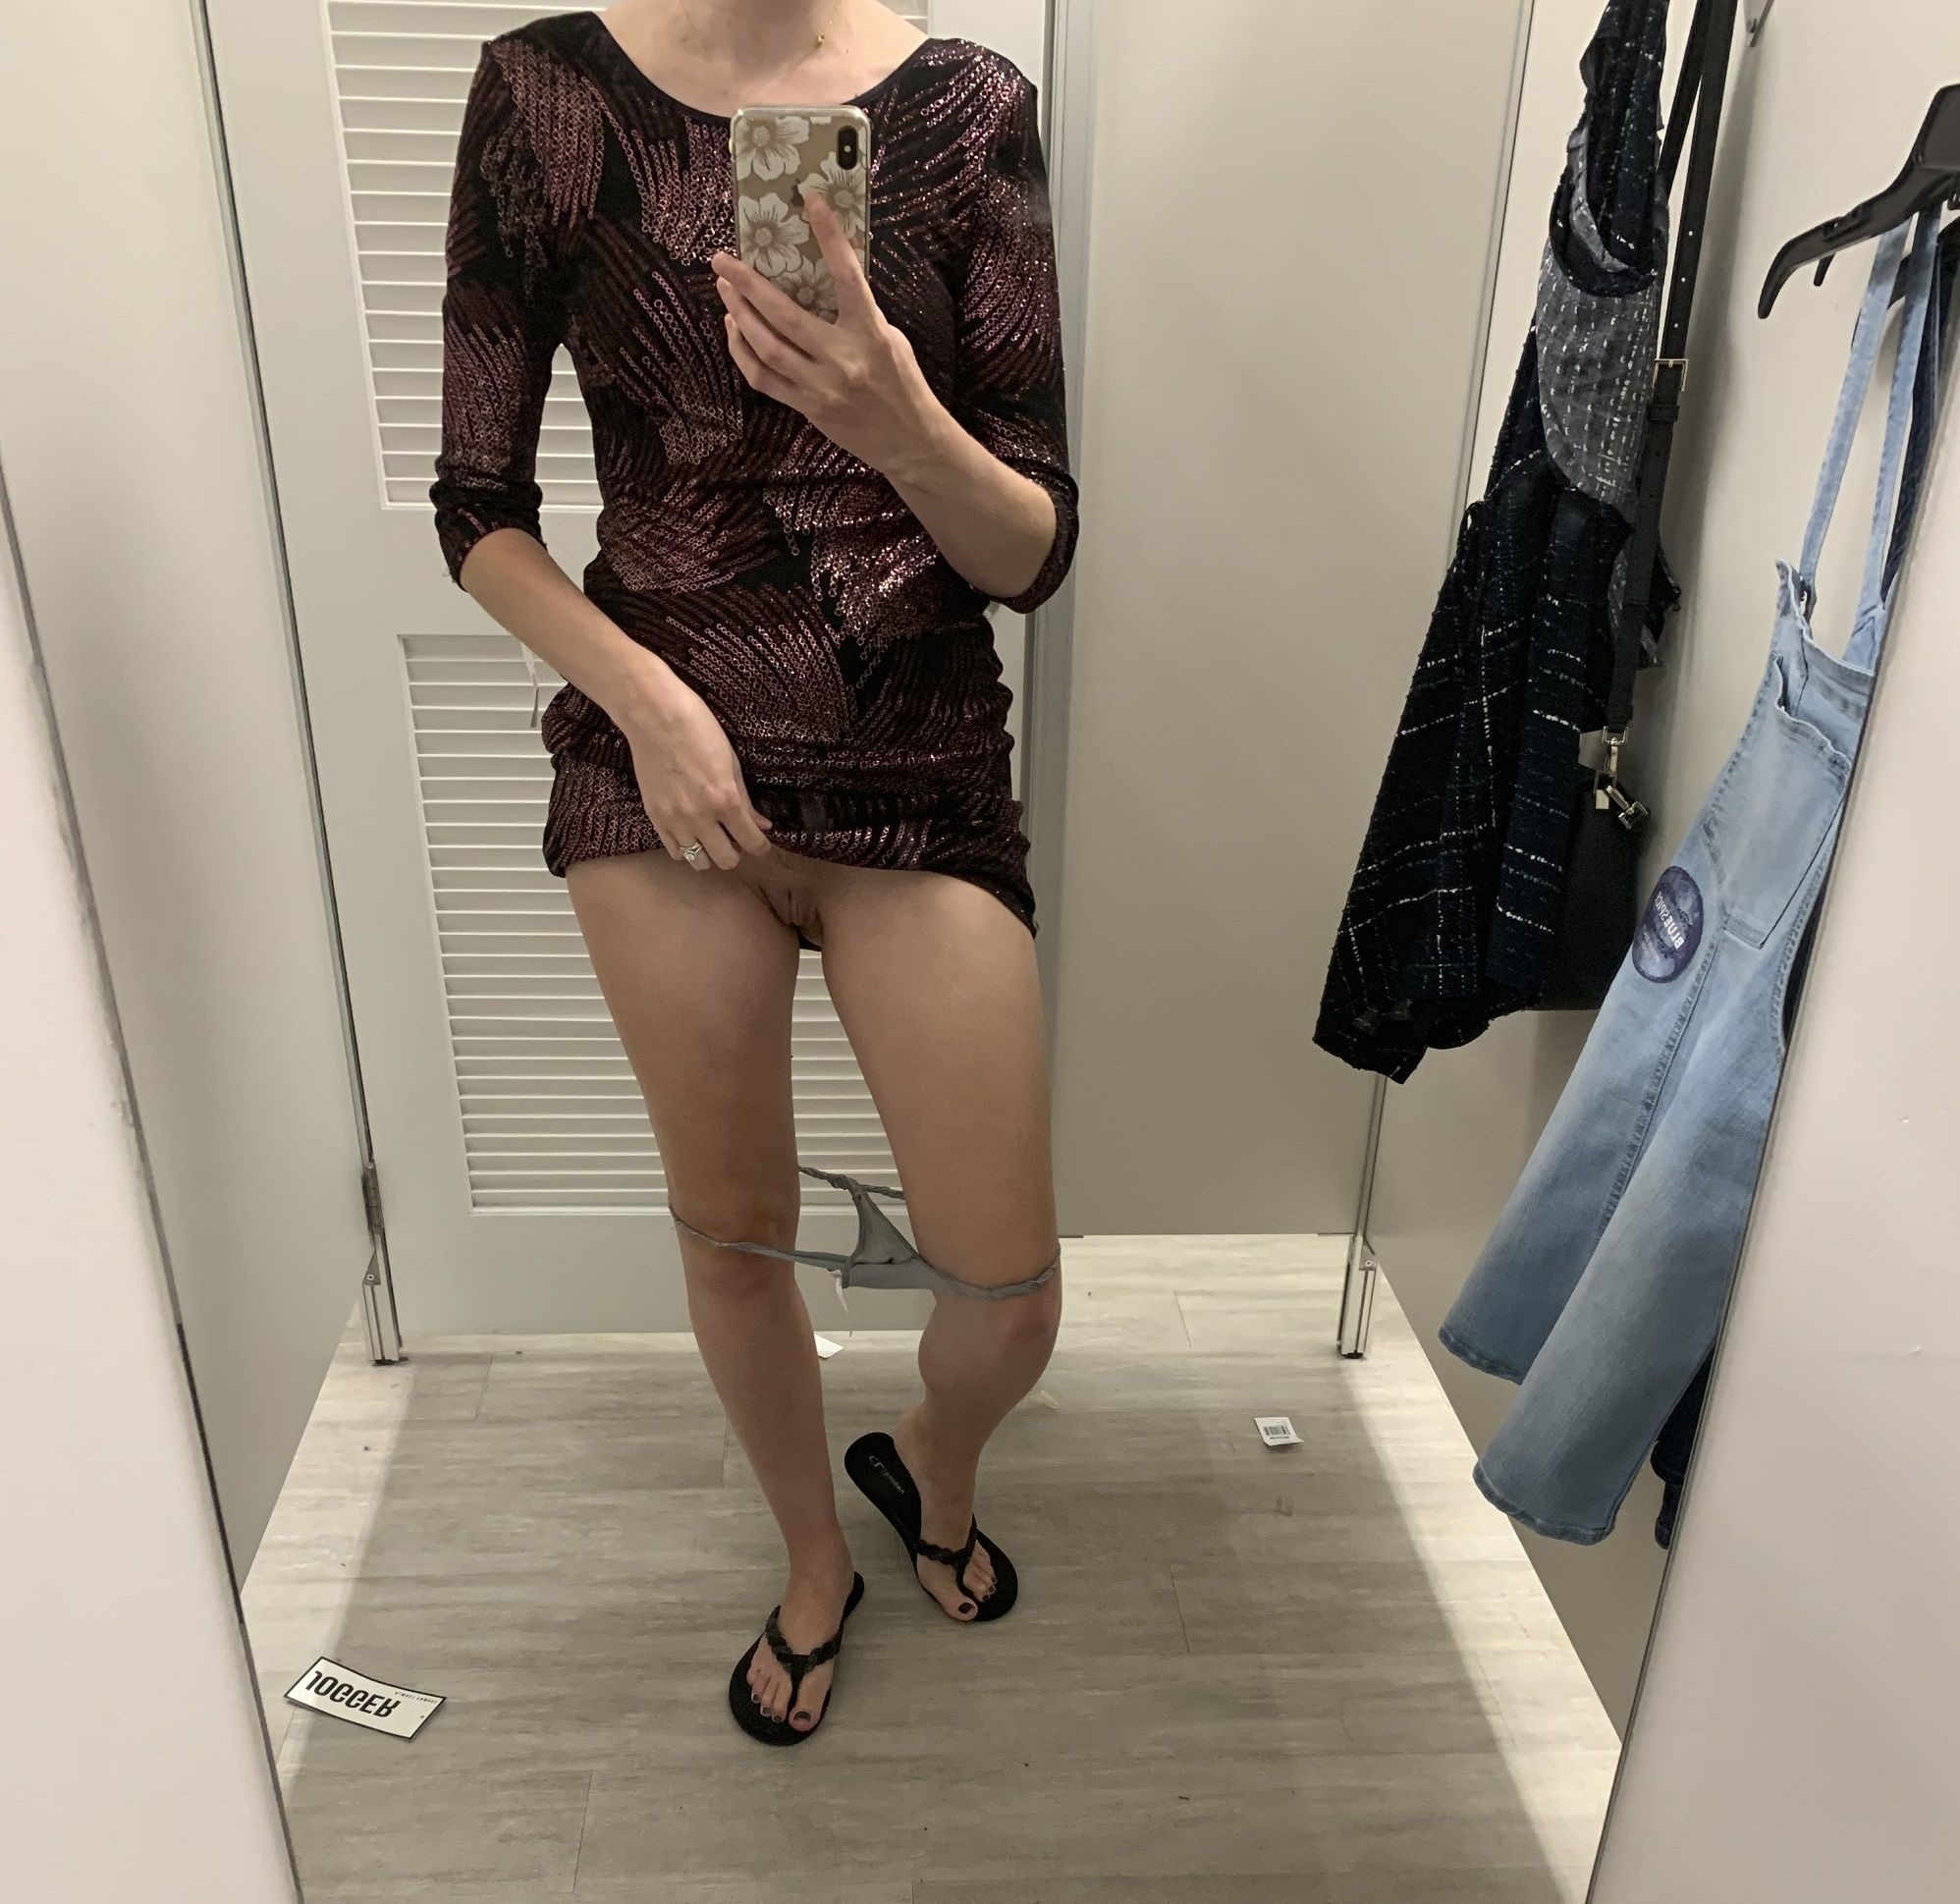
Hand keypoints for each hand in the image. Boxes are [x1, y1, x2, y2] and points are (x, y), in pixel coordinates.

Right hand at [620, 671, 772, 870]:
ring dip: (710, 853)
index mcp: (725, 801)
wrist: (653, 717)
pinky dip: (687, 847)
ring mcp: (675, 820)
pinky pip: (675, 850)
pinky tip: (691, 831)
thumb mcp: (731, 762)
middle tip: (736, 836)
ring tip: (712, 836)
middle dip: (737, 852)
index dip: (762, 847)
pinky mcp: (655, 817)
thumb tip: (761, 825)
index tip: (761, 842)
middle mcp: (700, 817)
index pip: (752, 843)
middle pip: (726, 861)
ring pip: (698, 862)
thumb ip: (745, 799)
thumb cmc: (698, 730)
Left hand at [711, 192, 950, 478]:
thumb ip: (858, 312)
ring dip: (739, 315)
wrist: (910, 443)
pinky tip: (735, 330)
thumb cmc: (903, 384)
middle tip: (723, 261)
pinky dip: (742, 352)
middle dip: (747, 284)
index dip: (829, 236)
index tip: (811, 201)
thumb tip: (822, 278)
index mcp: (870, 334)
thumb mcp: (890, 339)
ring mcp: (821, 387)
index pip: (847, 276)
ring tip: (725, 290)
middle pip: (784, 315)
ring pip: (766, 346)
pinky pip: (763, 378)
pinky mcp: (808, 408)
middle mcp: (842, 360)